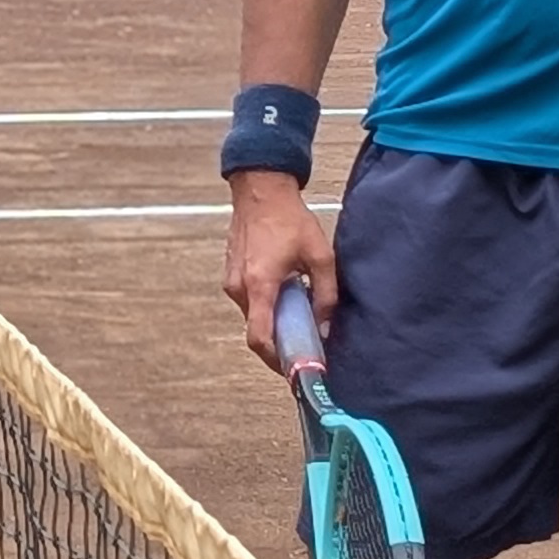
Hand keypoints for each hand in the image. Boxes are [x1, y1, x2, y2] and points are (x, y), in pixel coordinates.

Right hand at [222, 170, 336, 370]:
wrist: (261, 190)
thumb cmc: (288, 218)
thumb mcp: (320, 256)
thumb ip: (325, 295)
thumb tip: (326, 326)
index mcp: (260, 284)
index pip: (260, 337)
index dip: (276, 359)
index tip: (293, 367)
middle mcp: (240, 287)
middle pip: (257, 331)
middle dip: (280, 342)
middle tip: (304, 344)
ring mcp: (232, 281)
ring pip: (253, 317)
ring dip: (274, 322)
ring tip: (298, 312)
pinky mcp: (232, 275)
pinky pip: (250, 302)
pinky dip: (266, 306)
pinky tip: (285, 293)